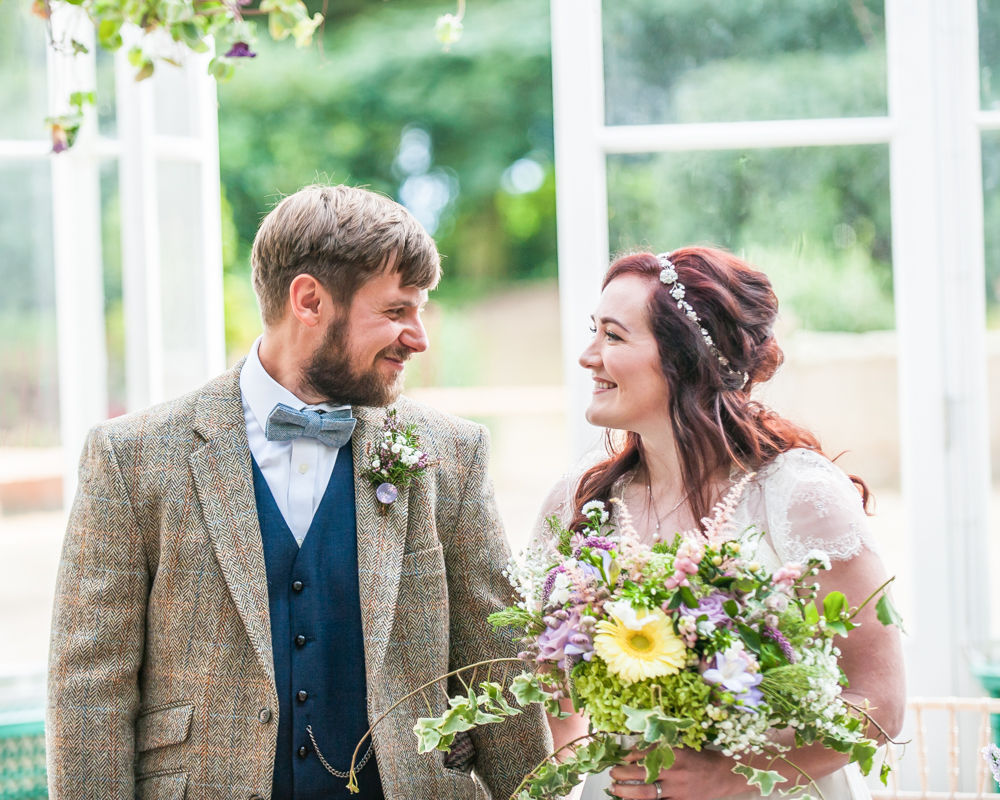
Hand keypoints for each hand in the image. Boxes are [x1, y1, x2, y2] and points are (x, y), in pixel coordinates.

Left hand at [608, 747, 736, 799]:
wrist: (721, 774)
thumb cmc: (699, 758)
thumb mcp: (681, 746)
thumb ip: (661, 746)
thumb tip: (636, 747)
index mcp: (673, 754)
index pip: (644, 753)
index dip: (629, 756)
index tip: (621, 757)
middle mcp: (674, 772)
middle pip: (641, 773)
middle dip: (622, 773)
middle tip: (613, 773)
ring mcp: (677, 790)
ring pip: (645, 792)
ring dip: (626, 791)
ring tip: (615, 788)